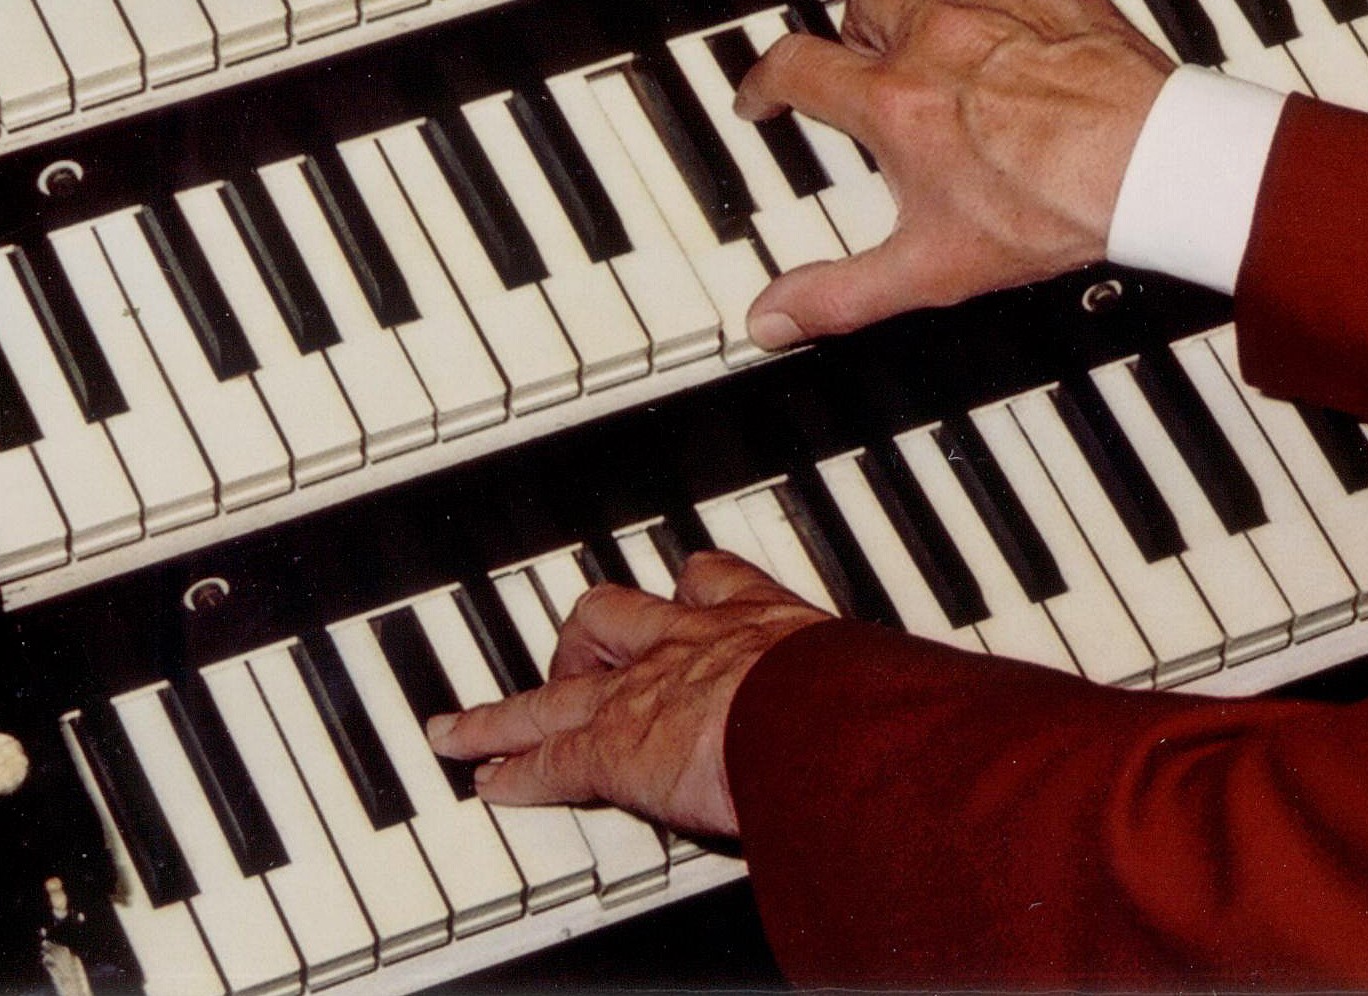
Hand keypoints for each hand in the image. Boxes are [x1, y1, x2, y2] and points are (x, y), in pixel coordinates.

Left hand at [424, 552, 825, 838]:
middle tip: (575, 664)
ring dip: (506, 713)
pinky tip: (487, 784)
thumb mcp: (862, 673)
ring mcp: (641, 693)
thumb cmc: (860, 699)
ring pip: (551, 692)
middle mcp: (689, 642)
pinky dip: (512, 774)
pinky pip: (544, 760)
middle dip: (582, 644)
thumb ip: (858, 683)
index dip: (685, 592)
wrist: (821, 718)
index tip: (680, 596)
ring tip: (469, 728)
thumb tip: (898, 706)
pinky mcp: (609, 749)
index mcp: (757, 618)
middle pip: (609, 618)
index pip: (708, 582)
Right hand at [730, 0, 1174, 346]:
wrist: (1151, 163)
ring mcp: (1003, 8)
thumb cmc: (1052, 206)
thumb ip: (841, 294)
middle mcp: (941, 38)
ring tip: (921, 17)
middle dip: (851, 24)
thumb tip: (776, 316)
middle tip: (860, 54)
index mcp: (897, 99)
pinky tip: (1016, 23)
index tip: (766, 94)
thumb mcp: (928, 270)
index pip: (797, 66)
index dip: (766, 80)